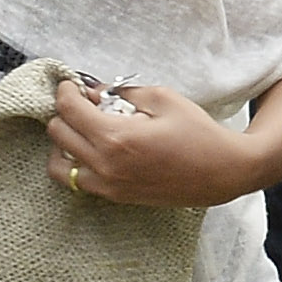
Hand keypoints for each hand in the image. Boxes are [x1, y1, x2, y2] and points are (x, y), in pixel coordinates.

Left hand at [48, 76, 244, 207]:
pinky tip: (95, 149)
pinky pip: (78, 181)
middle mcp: (106, 165)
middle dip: (65, 113)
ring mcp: (109, 186)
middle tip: (83, 103)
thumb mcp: (162, 98)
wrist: (222, 172)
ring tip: (83, 129)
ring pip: (58, 166)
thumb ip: (122, 92)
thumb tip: (95, 92)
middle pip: (58, 134)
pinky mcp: (117, 197)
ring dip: (65, 143)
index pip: (68, 109)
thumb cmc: (198, 133)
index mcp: (116, 138)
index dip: (66, 90)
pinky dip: (76, 164)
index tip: (72, 84)